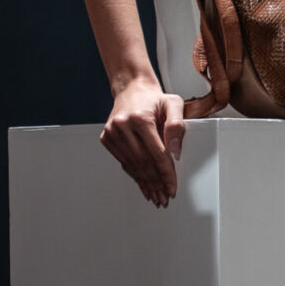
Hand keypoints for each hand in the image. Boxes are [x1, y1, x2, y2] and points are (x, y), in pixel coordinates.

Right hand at [99, 77, 184, 207]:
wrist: (132, 88)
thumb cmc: (154, 98)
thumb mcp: (173, 103)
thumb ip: (177, 126)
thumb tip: (175, 152)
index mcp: (140, 118)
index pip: (156, 153)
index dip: (166, 173)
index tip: (172, 187)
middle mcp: (122, 126)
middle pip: (143, 162)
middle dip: (156, 183)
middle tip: (165, 197)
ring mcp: (112, 132)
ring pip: (132, 165)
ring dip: (145, 183)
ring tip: (156, 196)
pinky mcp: (107, 138)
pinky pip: (124, 161)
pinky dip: (134, 175)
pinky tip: (143, 185)